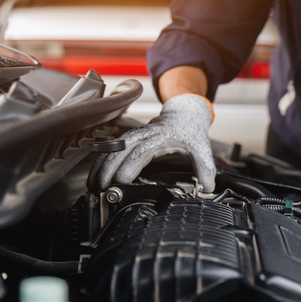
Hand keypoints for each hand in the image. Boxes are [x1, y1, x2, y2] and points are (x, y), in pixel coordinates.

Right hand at [93, 94, 215, 191]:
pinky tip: (95, 174)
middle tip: (101, 187)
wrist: (184, 113)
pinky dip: (102, 161)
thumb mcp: (202, 149)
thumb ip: (205, 169)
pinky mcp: (130, 138)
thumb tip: (207, 188)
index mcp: (161, 137)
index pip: (142, 152)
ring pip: (113, 149)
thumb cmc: (190, 131)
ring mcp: (135, 135)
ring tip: (93, 184)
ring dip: (101, 165)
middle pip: (121, 150)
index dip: (130, 166)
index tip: (121, 180)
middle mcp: (144, 134)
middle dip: (109, 169)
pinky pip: (112, 149)